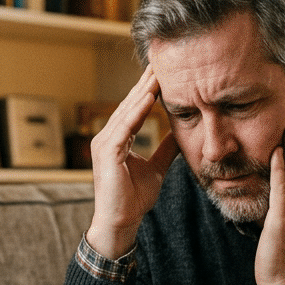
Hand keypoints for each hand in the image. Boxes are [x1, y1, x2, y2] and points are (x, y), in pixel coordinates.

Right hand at [85, 67, 180, 258]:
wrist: (121, 222)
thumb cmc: (133, 199)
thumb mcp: (156, 168)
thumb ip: (165, 150)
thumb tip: (180, 134)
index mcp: (117, 139)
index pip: (134, 109)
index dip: (149, 90)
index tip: (165, 73)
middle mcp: (107, 136)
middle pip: (129, 104)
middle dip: (146, 83)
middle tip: (161, 61)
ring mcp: (104, 143)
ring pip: (126, 111)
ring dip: (143, 91)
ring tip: (158, 73)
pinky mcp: (106, 152)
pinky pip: (124, 126)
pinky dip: (137, 111)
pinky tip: (149, 96)